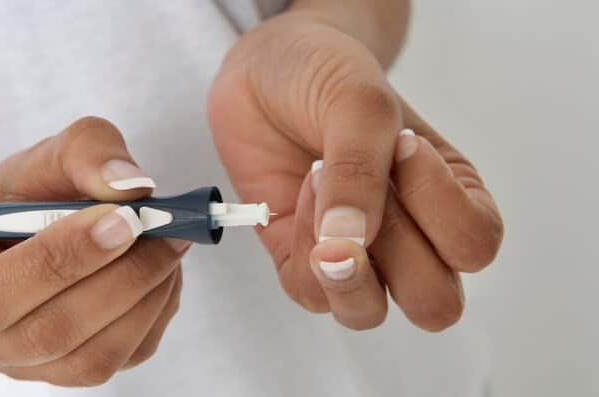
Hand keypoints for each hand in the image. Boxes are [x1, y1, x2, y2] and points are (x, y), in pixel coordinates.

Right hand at [0, 117, 188, 385]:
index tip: (123, 217)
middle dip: (122, 276)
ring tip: (167, 245)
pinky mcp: (75, 373)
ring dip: (147, 296)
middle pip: (51, 333)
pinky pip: (126, 356)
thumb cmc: (19, 201)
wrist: (17, 238)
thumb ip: (81, 153)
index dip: (63, 259)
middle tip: (165, 230)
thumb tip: (131, 185)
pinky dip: (156, 311)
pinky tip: (161, 272)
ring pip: (94, 358)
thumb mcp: (38, 161)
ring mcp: (27, 369)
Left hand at [208, 14, 502, 330]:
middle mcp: (411, 237)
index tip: (403, 145)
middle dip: (393, 247)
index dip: (439, 208)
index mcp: (451, 196)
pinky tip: (298, 195)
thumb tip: (349, 246)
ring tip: (321, 189)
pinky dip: (300, 251)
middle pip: (434, 303)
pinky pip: (308, 293)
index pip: (475, 246)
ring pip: (367, 314)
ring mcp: (355, 254)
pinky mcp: (300, 259)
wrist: (266, 70)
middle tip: (360, 181)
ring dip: (344, 264)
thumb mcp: (359, 102)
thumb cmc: (328, 76)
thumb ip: (362, 170)